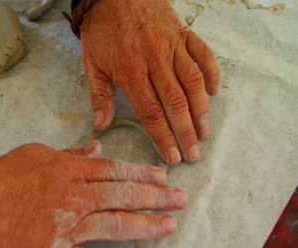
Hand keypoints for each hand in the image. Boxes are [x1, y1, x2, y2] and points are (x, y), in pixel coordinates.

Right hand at [0, 141, 187, 247]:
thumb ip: (70, 153)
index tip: (164, 177)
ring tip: (170, 225)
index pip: (115, 171)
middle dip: (156, 197)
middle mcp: (73, 197)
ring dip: (146, 225)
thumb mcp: (37, 154)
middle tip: (181, 200)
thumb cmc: (2, 176)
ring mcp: (65, 227)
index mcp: (70, 171)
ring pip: (115, 224)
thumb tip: (96, 148)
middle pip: (123, 196)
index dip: (143, 174)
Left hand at [80, 0, 219, 163]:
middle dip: (185, 131)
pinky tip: (214, 93)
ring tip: (206, 132)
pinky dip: (211, 73)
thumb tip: (101, 126)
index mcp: (131, 72)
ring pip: (192, 82)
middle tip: (194, 153)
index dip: (163, 136)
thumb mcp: (92, 64)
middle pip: (175, 102)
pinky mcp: (183, 33)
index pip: (150, 112)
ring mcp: (172, 46)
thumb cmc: (101, 31)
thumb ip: (99, 96)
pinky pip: (203, 54)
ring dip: (201, 110)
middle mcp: (155, 61)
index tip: (172, 156)